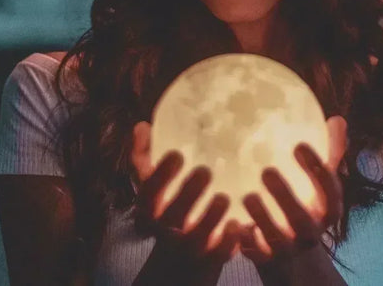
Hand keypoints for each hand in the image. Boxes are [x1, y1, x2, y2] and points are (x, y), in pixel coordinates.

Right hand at [131, 121, 242, 272]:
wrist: (183, 257)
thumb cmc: (171, 207)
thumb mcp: (155, 187)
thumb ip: (145, 158)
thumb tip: (141, 126)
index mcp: (151, 209)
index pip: (148, 194)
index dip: (160, 176)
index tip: (177, 154)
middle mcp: (166, 229)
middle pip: (173, 215)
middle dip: (187, 194)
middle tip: (205, 171)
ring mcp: (189, 246)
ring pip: (196, 237)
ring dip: (209, 218)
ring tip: (223, 197)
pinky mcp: (211, 257)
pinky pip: (219, 254)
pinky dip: (228, 242)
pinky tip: (240, 224)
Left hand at [239, 115, 347, 265]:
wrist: (290, 255)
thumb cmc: (303, 206)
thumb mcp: (318, 185)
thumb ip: (329, 154)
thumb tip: (337, 120)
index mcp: (327, 210)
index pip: (329, 192)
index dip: (318, 171)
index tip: (299, 145)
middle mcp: (310, 232)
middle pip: (302, 219)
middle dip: (286, 197)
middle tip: (267, 171)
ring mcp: (288, 248)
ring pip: (277, 238)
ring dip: (263, 218)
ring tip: (248, 196)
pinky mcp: (266, 259)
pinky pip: (255, 253)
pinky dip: (246, 241)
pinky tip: (234, 223)